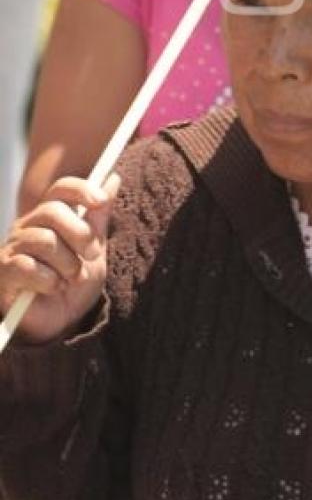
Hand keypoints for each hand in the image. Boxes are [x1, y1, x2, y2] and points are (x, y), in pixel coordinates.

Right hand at [0, 174, 120, 343]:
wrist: (60, 323)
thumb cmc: (75, 283)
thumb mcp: (94, 248)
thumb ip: (99, 216)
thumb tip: (112, 177)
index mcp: (50, 216)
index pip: (60, 188)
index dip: (81, 189)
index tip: (102, 201)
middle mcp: (28, 226)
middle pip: (53, 210)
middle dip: (80, 234)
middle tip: (91, 254)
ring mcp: (13, 248)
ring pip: (45, 240)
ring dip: (67, 263)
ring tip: (71, 278)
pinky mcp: (3, 271)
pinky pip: (27, 267)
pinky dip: (49, 281)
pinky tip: (53, 288)